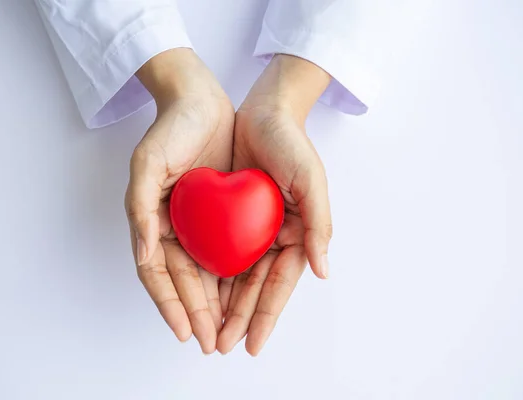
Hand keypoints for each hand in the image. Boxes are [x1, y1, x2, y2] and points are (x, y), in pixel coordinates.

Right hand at [125, 48, 233, 353]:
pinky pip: (226, 251)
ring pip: (206, 273)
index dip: (169, 305)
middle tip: (210, 343)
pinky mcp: (220, 214)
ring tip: (227, 332)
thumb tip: (142, 254)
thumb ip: (140, 210)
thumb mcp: (147, 164)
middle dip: (196, 314)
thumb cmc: (169, 129)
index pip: (158, 274)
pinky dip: (232, 276)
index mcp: (151, 222)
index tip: (184, 332)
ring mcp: (197, 224)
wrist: (200, 100)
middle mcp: (173, 229)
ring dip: (214, 304)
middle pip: (184, 281)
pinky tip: (243, 296)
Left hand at [217, 55, 332, 355]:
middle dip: (239, 318)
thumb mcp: (310, 180)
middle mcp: (274, 237)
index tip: (252, 343)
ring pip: (235, 277)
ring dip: (223, 305)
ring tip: (208, 332)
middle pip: (254, 287)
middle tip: (221, 346)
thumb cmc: (291, 143)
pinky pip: (219, 252)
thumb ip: (318, 224)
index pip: (279, 284)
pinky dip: (210, 275)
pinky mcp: (230, 217)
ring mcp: (251, 229)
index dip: (266, 315)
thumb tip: (323, 270)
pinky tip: (198, 294)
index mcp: (296, 234)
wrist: (263, 112)